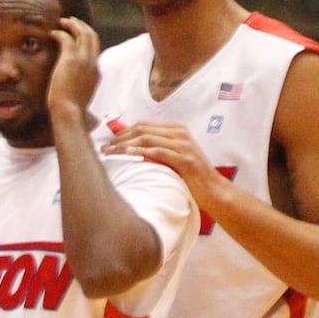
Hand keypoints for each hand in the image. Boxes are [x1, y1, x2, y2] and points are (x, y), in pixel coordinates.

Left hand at [46, 16, 100, 119]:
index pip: (95, 49)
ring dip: (73, 25)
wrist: (69, 112)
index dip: (86, 39)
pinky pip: (67, 38)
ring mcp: (83, 60)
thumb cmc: (70, 109)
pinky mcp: (71, 59)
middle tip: (71, 21)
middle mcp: (92, 63)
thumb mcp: (79, 96)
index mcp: (96, 72)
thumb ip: (80, 87)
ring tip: (63, 21)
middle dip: (83, 26)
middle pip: (93, 36)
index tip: (77, 34)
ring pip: (83, 33)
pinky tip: (52, 33)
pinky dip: (60, 33)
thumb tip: (73, 87)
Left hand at [103, 120, 224, 198]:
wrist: (214, 191)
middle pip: (142, 130)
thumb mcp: (172, 157)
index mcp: (176, 130)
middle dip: (120, 137)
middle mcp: (180, 134)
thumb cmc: (190, 176)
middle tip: (104, 148)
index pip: (143, 125)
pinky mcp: (185, 159)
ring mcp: (184, 145)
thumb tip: (128, 146)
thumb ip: (155, 148)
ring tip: (109, 152)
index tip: (108, 142)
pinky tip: (127, 154)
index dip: (123, 132)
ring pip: (147, 139)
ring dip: (124, 145)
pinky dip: (140, 152)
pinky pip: (158, 151)